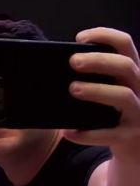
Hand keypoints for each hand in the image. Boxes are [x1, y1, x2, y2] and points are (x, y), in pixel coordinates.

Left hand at [63, 27, 139, 159]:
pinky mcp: (130, 137)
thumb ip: (92, 79)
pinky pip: (110, 134)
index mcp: (131, 74)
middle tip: (72, 61)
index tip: (79, 38)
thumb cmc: (113, 115)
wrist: (135, 149)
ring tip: (72, 89)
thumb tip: (55, 71)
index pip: (125, 44)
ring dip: (97, 90)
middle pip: (126, 66)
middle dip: (99, 60)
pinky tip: (69, 132)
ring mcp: (138, 114)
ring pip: (124, 96)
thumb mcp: (109, 91)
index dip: (105, 35)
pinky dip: (88, 134)